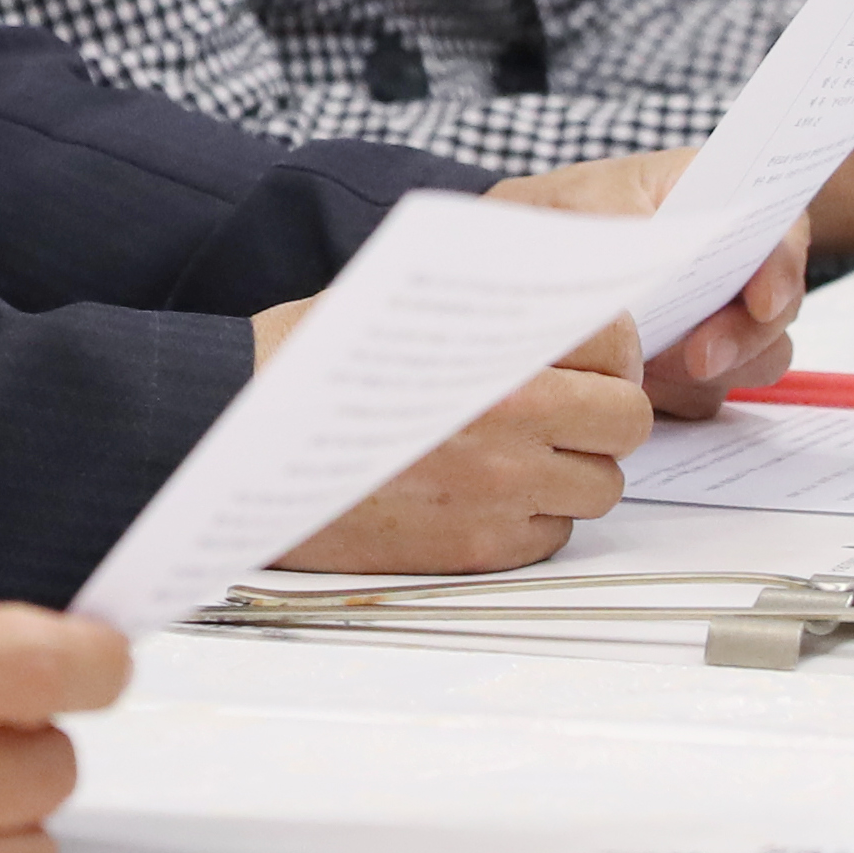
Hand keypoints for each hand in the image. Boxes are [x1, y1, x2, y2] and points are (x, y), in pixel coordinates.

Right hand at [263, 276, 651, 582]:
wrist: (227, 438)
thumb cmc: (304, 366)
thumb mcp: (402, 303)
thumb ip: (490, 313)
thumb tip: (559, 306)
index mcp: (499, 346)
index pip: (617, 343)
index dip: (610, 351)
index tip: (589, 358)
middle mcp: (513, 420)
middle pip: (626, 423)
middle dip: (602, 416)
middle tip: (564, 411)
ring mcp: (501, 492)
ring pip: (600, 487)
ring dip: (570, 471)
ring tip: (514, 456)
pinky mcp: (478, 549)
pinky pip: (552, 537)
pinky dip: (530, 520)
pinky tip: (479, 496)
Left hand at [468, 148, 799, 409]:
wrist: (506, 267)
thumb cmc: (548, 216)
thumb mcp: (573, 205)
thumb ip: (620, 225)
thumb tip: (651, 270)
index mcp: (710, 199)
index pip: (779, 227)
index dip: (782, 265)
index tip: (760, 302)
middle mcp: (727, 261)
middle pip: (778, 305)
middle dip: (745, 336)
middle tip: (698, 358)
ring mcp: (715, 317)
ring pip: (754, 358)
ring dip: (713, 372)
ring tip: (655, 374)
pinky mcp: (692, 369)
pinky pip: (708, 395)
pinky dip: (678, 398)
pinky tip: (640, 388)